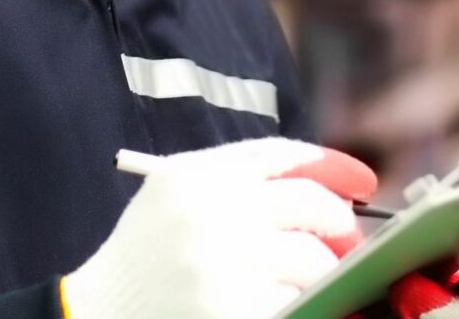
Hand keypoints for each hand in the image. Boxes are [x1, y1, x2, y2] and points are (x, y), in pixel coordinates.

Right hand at [61, 137, 377, 318]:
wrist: (95, 317)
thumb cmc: (142, 261)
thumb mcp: (174, 198)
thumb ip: (235, 179)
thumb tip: (325, 187)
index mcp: (195, 175)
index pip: (282, 155)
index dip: (331, 165)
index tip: (364, 181)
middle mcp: (211, 213)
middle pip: (308, 202)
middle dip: (339, 223)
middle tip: (348, 241)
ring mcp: (223, 266)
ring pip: (312, 260)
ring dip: (323, 272)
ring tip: (315, 282)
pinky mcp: (234, 312)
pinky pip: (296, 303)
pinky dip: (303, 304)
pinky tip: (290, 303)